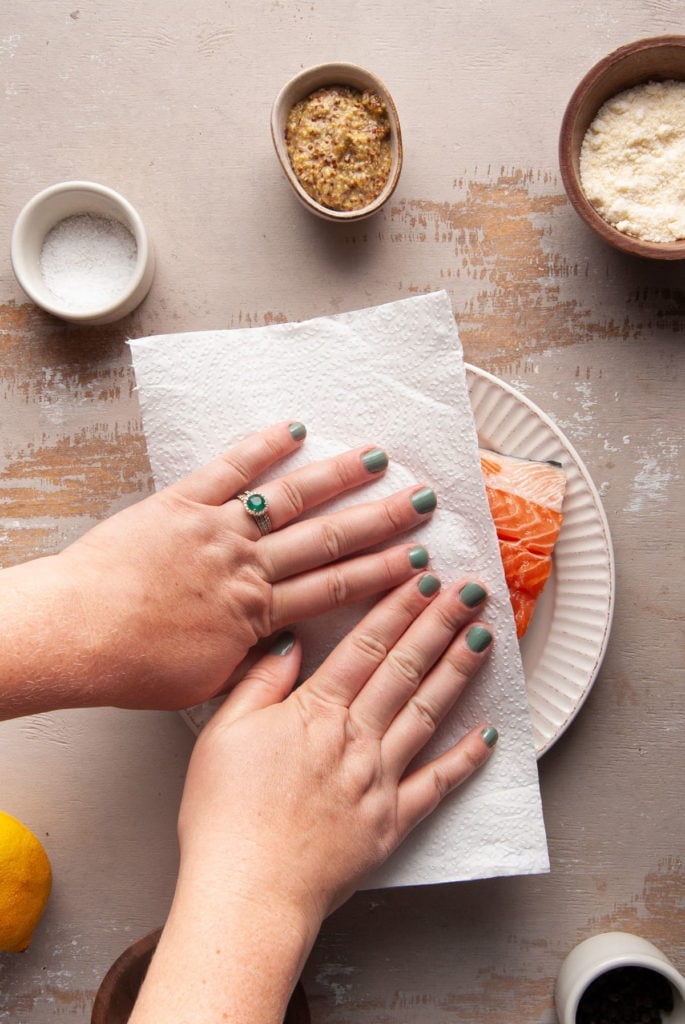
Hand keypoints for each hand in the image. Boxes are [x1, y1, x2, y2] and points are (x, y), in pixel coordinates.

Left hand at [32, 421, 437, 711]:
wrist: (79, 633)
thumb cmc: (134, 665)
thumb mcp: (204, 683)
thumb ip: (250, 664)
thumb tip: (282, 651)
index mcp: (257, 613)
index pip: (335, 590)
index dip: (381, 575)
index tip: (417, 563)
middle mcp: (249, 566)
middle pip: (329, 539)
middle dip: (381, 520)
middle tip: (421, 502)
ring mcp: (220, 530)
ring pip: (291, 499)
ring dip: (339, 477)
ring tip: (378, 458)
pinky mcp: (184, 502)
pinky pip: (231, 469)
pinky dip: (262, 446)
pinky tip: (293, 429)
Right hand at [179, 571, 495, 933]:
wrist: (248, 893)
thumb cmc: (226, 817)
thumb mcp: (223, 733)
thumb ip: (261, 683)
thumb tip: (291, 643)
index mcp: (317, 712)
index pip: (368, 645)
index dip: (399, 606)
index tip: (426, 577)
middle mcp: (357, 738)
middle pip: (406, 668)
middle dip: (440, 623)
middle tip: (470, 591)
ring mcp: (380, 780)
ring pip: (429, 712)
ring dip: (458, 670)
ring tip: (485, 637)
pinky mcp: (392, 822)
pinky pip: (437, 784)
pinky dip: (466, 758)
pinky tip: (489, 734)